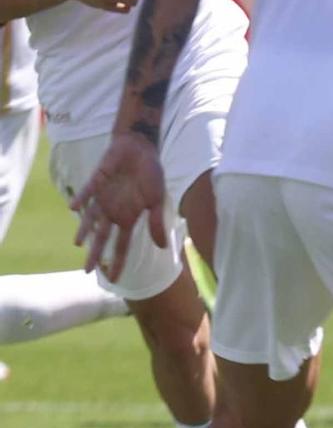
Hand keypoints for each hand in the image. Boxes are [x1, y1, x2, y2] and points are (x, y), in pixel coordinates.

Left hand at [71, 133, 168, 280]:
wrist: (140, 148)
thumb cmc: (151, 173)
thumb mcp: (157, 200)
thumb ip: (156, 223)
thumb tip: (162, 247)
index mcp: (129, 217)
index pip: (122, 245)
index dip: (119, 261)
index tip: (115, 279)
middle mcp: (113, 211)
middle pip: (102, 237)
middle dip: (96, 253)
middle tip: (88, 270)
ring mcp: (103, 197)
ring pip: (91, 218)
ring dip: (85, 229)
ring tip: (78, 243)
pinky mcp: (97, 181)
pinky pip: (88, 192)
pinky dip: (82, 199)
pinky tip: (75, 207)